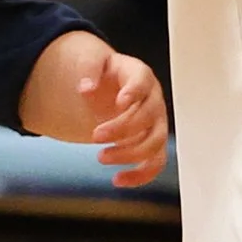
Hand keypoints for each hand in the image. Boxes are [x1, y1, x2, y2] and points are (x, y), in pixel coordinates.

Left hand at [74, 42, 168, 187]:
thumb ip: (88, 68)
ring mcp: (155, 123)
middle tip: (94, 136)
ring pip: (155, 142)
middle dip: (122, 129)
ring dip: (130, 154)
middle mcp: (153, 100)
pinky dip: (140, 175)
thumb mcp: (91, 60)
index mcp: (139, 75)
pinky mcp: (151, 144)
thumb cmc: (103, 74)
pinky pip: (155, 163)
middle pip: (148, 116)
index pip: (142, 82)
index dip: (134, 92)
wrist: (108, 88)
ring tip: (101, 157)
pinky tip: (118, 180)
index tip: (120, 102)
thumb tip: (85, 87)